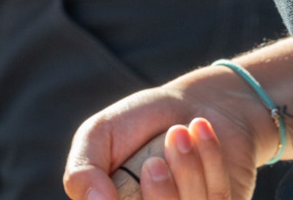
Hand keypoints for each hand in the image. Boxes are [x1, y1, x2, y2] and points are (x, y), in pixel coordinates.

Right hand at [65, 81, 261, 199]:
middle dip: (162, 197)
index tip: (143, 174)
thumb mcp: (99, 136)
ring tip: (180, 131)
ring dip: (187, 171)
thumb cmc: (140, 122)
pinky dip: (210, 162)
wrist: (194, 102)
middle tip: (156, 161)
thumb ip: (81, 173)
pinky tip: (201, 130)